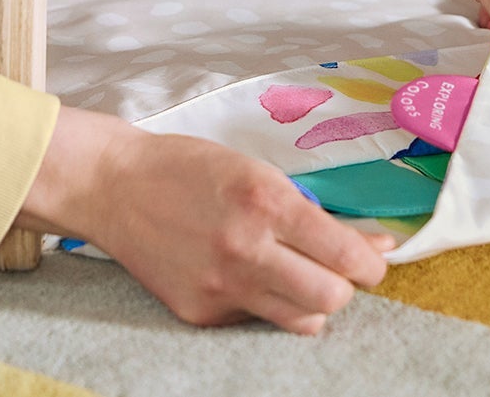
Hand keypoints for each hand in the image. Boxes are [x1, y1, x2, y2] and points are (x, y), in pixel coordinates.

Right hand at [17, 106, 390, 333]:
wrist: (114, 186)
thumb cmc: (189, 169)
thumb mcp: (257, 172)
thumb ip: (313, 212)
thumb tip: (374, 244)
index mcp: (265, 203)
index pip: (345, 255)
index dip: (370, 263)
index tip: (371, 260)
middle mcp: (245, 250)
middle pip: (332, 299)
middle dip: (345, 287)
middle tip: (336, 270)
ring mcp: (220, 287)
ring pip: (301, 322)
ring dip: (311, 302)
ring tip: (296, 276)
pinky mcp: (198, 313)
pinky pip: (255, 321)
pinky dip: (263, 302)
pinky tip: (243, 275)